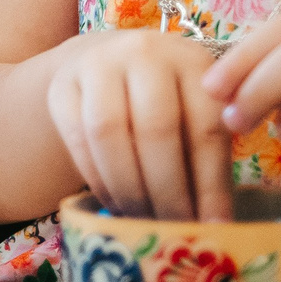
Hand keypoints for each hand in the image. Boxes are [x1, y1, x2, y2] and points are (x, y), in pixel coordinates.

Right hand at [46, 29, 234, 220]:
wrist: (110, 63)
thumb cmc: (168, 103)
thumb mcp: (197, 113)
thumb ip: (209, 155)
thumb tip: (218, 227)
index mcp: (193, 60)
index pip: (205, 127)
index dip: (211, 183)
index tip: (215, 227)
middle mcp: (144, 52)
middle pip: (156, 128)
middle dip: (167, 191)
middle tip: (173, 230)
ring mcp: (97, 64)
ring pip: (109, 133)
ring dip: (128, 188)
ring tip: (142, 221)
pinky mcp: (62, 85)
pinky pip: (77, 138)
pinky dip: (97, 179)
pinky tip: (114, 203)